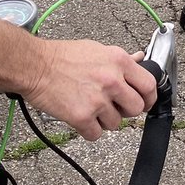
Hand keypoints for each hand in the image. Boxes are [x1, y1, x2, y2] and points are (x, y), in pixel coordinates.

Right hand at [25, 41, 157, 139]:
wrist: (35, 66)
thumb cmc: (62, 56)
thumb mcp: (97, 50)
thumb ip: (121, 59)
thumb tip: (139, 59)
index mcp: (119, 61)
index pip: (148, 85)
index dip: (149, 97)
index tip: (145, 102)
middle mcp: (112, 80)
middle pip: (136, 108)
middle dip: (126, 110)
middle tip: (113, 106)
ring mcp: (98, 100)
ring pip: (115, 124)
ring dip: (105, 120)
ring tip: (90, 107)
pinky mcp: (82, 117)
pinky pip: (96, 134)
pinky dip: (89, 130)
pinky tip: (81, 117)